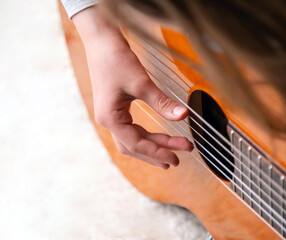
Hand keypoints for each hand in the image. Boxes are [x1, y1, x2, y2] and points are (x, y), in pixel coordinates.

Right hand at [73, 7, 192, 169]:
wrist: (101, 41)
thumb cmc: (116, 60)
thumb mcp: (141, 83)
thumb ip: (162, 103)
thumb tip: (183, 116)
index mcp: (110, 118)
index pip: (137, 144)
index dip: (158, 152)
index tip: (178, 156)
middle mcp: (107, 120)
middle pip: (133, 146)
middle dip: (156, 152)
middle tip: (178, 159)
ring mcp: (110, 115)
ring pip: (131, 140)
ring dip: (150, 147)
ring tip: (168, 156)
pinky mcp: (115, 108)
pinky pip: (130, 130)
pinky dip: (144, 136)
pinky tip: (154, 139)